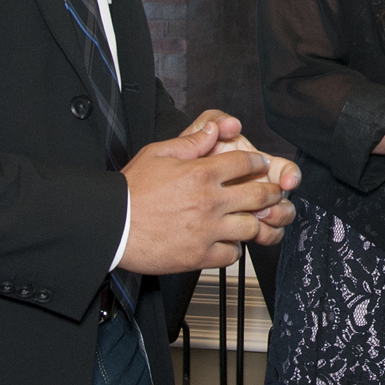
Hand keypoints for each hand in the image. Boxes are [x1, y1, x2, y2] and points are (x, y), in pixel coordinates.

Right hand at [119, 113, 301, 273]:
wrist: (111, 226)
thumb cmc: (130, 190)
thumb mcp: (158, 153)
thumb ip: (191, 141)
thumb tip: (214, 128)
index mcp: (201, 174)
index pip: (246, 163)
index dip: (258, 162)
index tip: (261, 165)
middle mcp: (210, 202)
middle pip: (259, 195)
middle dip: (272, 192)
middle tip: (272, 192)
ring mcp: (207, 230)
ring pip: (251, 226)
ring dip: (255, 221)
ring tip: (252, 218)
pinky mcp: (199, 255)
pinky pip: (232, 255)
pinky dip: (234, 249)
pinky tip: (228, 241)